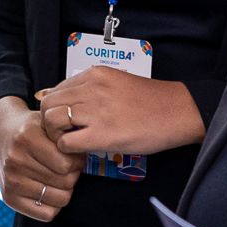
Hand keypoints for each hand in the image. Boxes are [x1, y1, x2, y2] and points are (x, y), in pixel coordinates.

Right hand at [0, 96, 79, 222]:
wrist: (2, 136)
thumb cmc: (34, 132)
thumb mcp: (49, 124)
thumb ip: (67, 135)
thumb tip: (88, 152)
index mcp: (27, 138)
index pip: (67, 164)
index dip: (77, 161)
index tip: (73, 157)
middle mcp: (16, 160)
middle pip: (66, 183)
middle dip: (72, 175)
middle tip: (67, 168)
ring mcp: (11, 181)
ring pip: (60, 200)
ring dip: (65, 190)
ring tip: (58, 178)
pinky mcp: (9, 198)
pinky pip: (47, 215)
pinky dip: (53, 205)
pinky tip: (48, 190)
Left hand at [35, 70, 203, 161]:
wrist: (177, 112)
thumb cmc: (149, 102)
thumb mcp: (115, 83)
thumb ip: (87, 88)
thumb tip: (53, 94)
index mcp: (95, 74)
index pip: (56, 89)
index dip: (56, 108)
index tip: (66, 121)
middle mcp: (92, 89)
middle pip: (48, 104)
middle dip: (50, 122)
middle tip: (63, 134)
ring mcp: (96, 111)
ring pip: (52, 121)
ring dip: (56, 136)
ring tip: (71, 142)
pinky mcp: (103, 135)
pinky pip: (66, 143)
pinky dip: (67, 150)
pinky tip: (81, 151)